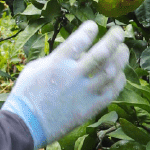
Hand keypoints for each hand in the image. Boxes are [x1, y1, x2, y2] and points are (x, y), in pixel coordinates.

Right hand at [2, 21, 128, 149]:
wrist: (26, 124)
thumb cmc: (26, 94)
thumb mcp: (35, 68)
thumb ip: (55, 58)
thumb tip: (74, 54)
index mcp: (57, 63)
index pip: (79, 40)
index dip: (89, 30)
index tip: (93, 26)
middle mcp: (73, 75)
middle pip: (101, 53)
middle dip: (114, 39)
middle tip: (120, 32)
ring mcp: (84, 93)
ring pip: (111, 71)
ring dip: (121, 58)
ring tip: (124, 50)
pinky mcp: (89, 108)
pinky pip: (111, 92)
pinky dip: (119, 81)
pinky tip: (120, 74)